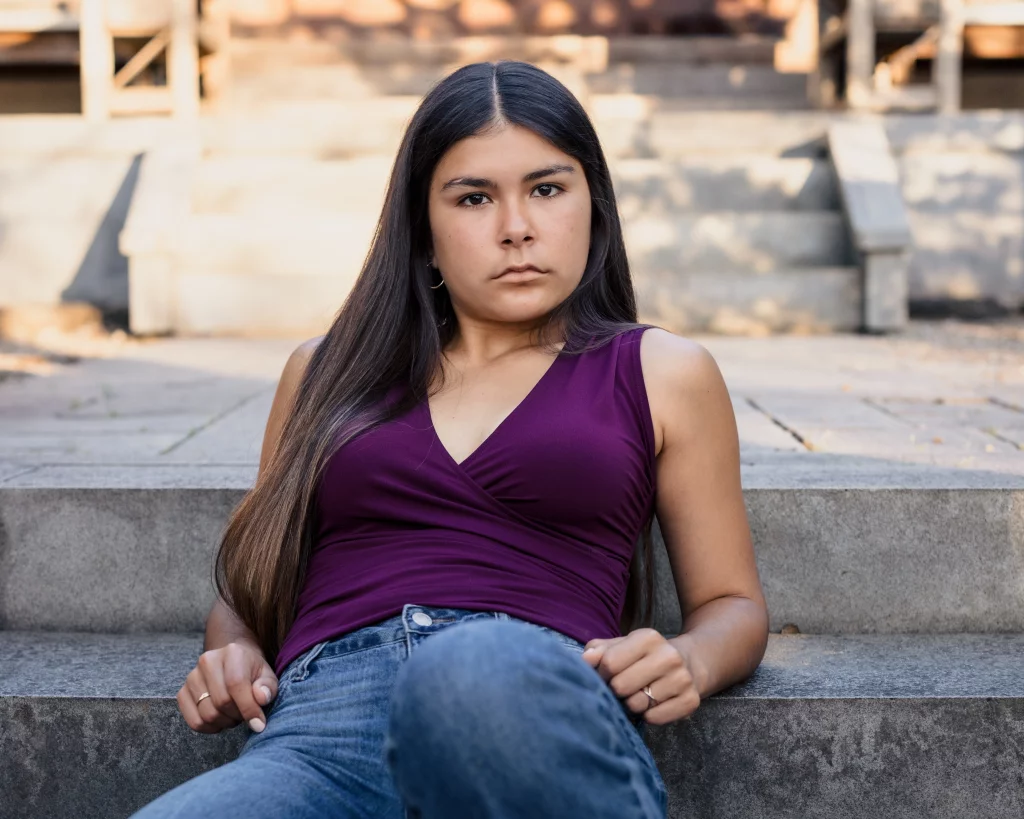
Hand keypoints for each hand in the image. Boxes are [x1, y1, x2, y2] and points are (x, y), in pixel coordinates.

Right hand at [177, 641, 279, 734]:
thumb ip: (268, 687)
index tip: (259, 723)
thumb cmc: (252, 670)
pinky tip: (220, 719)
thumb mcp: (267, 675)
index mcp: (232, 653)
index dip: (248, 708)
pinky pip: (194, 721)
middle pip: (221, 702)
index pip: (236, 684)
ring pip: (207, 714)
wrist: (232, 660)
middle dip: (238, 716)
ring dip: (225, 722)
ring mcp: (192, 677)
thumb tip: (261, 699)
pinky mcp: (182, 692)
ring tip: (234, 714)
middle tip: (245, 713)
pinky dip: (210, 728)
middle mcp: (207, 662)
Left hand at [582, 628, 700, 724]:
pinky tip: (652, 704)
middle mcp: (669, 656)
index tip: (606, 675)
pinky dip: (648, 715)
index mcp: (648, 637)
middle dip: (616, 690)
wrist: (689, 662)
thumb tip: (585, 660)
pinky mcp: (690, 700)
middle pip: (621, 686)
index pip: (610, 662)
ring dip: (631, 704)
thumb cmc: (645, 656)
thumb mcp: (623, 645)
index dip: (601, 673)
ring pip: (637, 705)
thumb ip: (600, 650)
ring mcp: (682, 679)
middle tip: (621, 688)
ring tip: (638, 694)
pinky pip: (654, 718)